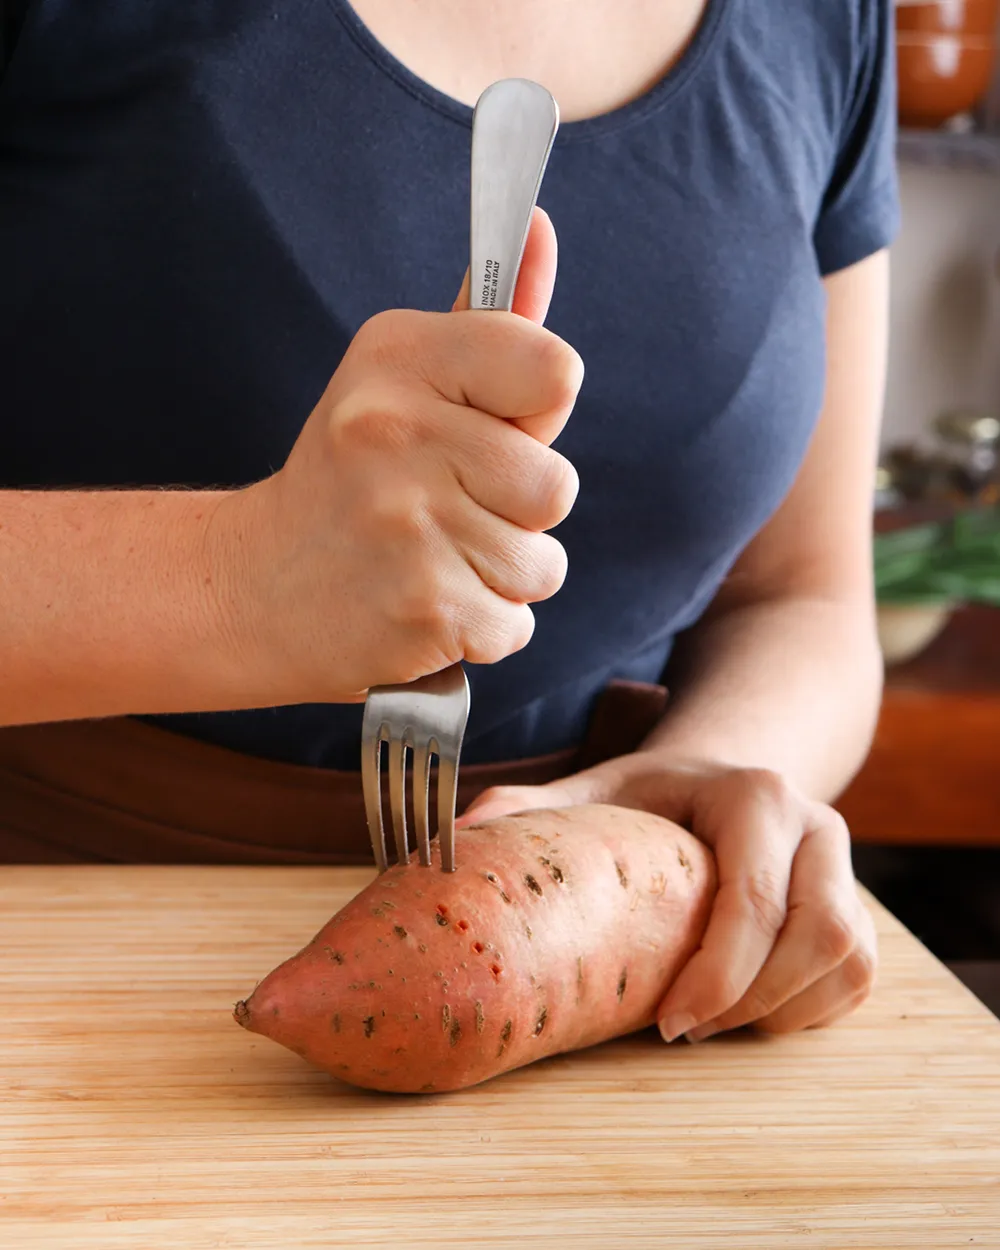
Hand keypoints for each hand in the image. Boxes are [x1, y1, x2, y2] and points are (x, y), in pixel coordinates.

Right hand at [212, 209, 582, 702]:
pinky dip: (481, 627)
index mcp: (400, 357)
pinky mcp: (424, 607)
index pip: (555, 371)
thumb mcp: (399, 379)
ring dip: (500, 574)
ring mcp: (410, 525)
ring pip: (544, 564)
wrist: (252, 587)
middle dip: (516, 511)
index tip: (485, 426)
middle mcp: (399, 432)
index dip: (534, 412)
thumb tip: (537, 226)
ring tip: (431, 558)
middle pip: (558, 484)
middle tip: (443, 509)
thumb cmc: (350, 477)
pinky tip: (422, 603)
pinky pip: (516, 624)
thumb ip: (488, 322)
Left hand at [458, 752, 876, 1041]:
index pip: (754, 894)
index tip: (666, 1024)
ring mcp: (846, 869)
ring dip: (782, 1012)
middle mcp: (817, 825)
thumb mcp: (598, 789)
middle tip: (681, 1032)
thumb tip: (457, 834)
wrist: (722, 782)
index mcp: (753, 795)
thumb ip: (535, 807)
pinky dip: (808, 1013)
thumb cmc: (653, 796)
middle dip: (751, 1000)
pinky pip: (856, 980)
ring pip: (846, 960)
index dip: (718, 970)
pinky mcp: (858, 910)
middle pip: (819, 932)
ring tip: (710, 1027)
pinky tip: (749, 1018)